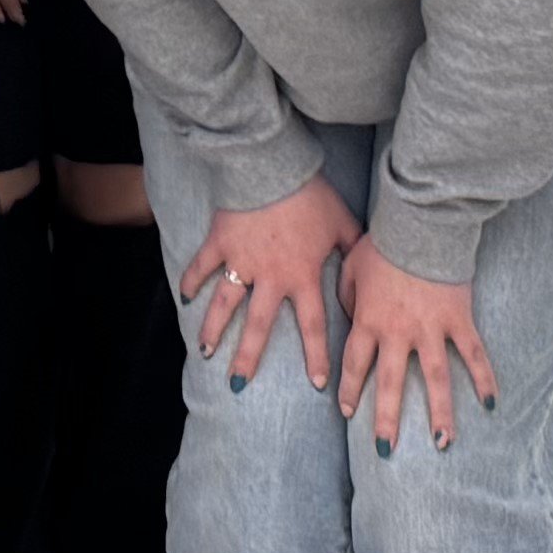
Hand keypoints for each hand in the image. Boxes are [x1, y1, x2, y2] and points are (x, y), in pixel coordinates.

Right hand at [183, 175, 361, 388]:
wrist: (273, 167)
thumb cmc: (312, 195)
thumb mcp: (343, 224)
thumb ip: (354, 252)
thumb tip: (368, 274)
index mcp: (303, 276)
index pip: (313, 326)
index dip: (317, 357)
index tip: (318, 385)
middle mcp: (271, 277)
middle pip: (259, 326)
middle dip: (248, 357)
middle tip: (238, 384)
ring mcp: (241, 261)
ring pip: (224, 304)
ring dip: (213, 330)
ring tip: (205, 352)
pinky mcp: (220, 242)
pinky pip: (201, 266)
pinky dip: (191, 281)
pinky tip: (184, 298)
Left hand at [329, 238, 497, 451]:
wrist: (421, 226)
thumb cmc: (383, 244)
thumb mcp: (352, 267)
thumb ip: (347, 296)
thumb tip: (350, 315)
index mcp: (369, 321)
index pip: (355, 364)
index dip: (350, 391)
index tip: (348, 414)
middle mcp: (398, 333)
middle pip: (390, 384)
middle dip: (386, 419)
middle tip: (386, 450)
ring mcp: (431, 330)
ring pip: (435, 381)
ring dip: (440, 414)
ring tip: (443, 445)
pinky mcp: (459, 321)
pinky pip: (474, 356)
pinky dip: (484, 379)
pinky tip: (491, 405)